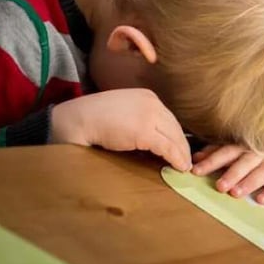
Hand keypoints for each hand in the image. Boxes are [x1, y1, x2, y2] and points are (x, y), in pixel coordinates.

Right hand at [50, 88, 191, 170]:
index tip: (181, 148)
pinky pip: (167, 147)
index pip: (169, 118)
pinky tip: (180, 167)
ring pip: (175, 137)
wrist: (76, 120)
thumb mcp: (123, 113)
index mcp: (147, 96)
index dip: (176, 135)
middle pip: (175, 127)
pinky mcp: (145, 131)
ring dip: (182, 154)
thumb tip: (154, 140)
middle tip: (187, 160)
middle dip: (183, 145)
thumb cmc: (93, 119)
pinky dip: (176, 158)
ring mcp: (149, 115)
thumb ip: (139, 120)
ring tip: (184, 166)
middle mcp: (152, 103)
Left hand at [191, 145, 263, 203]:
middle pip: (244, 162)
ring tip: (236, 193)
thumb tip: (194, 158)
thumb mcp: (230, 154)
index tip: (196, 172)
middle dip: (232, 174)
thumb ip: (213, 155)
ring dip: (249, 182)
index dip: (211, 161)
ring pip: (262, 171)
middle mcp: (258, 152)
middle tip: (220, 186)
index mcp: (242, 147)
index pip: (225, 152)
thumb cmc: (246, 158)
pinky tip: (261, 201)